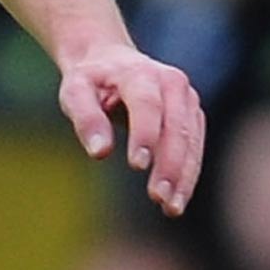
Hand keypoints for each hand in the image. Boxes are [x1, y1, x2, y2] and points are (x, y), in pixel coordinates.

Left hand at [57, 44, 204, 215]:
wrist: (109, 61)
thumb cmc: (89, 81)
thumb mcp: (74, 91)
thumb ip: (85, 118)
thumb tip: (99, 153)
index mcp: (141, 73)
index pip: (147, 106)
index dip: (144, 135)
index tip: (137, 166)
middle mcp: (173, 83)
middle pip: (175, 128)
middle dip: (169, 165)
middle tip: (158, 198)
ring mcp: (187, 99)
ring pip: (191, 141)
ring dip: (183, 176)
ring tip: (170, 208)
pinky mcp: (193, 115)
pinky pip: (195, 147)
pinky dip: (188, 174)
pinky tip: (177, 199)